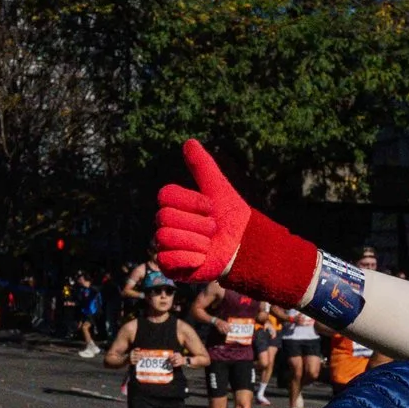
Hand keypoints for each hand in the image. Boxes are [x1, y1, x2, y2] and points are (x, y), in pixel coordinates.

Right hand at [153, 139, 251, 281]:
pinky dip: (188, 258)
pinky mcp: (169, 266)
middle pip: (166, 217)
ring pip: (165, 237)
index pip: (166, 195)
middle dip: (197, 223)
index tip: (210, 207)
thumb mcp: (217, 187)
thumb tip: (189, 141)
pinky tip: (202, 259)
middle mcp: (165, 223)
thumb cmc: (230, 216)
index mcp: (173, 204)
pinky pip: (166, 259)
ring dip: (195, 241)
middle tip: (213, 229)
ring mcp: (166, 245)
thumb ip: (202, 166)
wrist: (243, 246)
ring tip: (209, 246)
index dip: (191, 201)